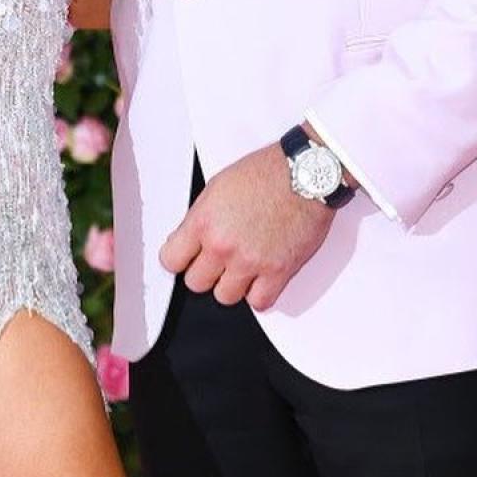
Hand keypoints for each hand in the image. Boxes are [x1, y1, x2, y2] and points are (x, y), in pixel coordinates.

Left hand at [160, 141, 332, 309]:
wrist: (305, 174)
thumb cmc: (266, 173)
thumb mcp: (218, 187)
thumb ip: (201, 219)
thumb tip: (190, 239)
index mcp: (203, 221)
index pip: (171, 260)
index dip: (179, 259)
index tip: (187, 257)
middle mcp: (223, 245)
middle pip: (196, 283)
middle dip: (205, 272)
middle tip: (218, 260)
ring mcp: (250, 261)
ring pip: (224, 297)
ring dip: (232, 285)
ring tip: (242, 268)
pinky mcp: (278, 272)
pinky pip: (259, 302)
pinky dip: (260, 293)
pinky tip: (261, 277)